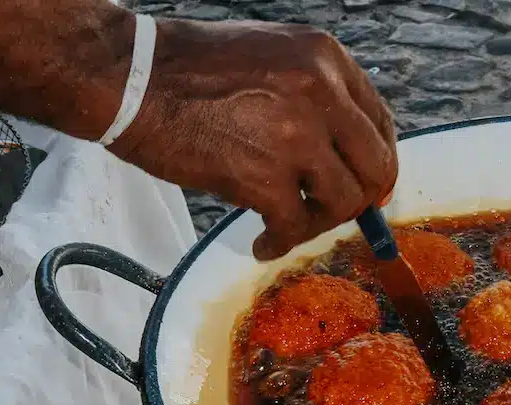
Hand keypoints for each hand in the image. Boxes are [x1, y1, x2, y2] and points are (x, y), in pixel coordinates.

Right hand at [110, 20, 396, 260]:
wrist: (130, 76)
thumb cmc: (190, 68)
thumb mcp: (273, 56)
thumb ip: (315, 94)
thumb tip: (343, 148)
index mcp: (327, 59)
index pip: (381, 123)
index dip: (376, 161)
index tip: (365, 183)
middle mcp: (322, 92)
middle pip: (376, 167)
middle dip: (361, 199)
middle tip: (334, 213)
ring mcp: (297, 135)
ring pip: (345, 202)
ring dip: (319, 224)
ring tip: (289, 226)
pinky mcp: (265, 176)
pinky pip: (296, 226)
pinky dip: (281, 242)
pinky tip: (263, 242)